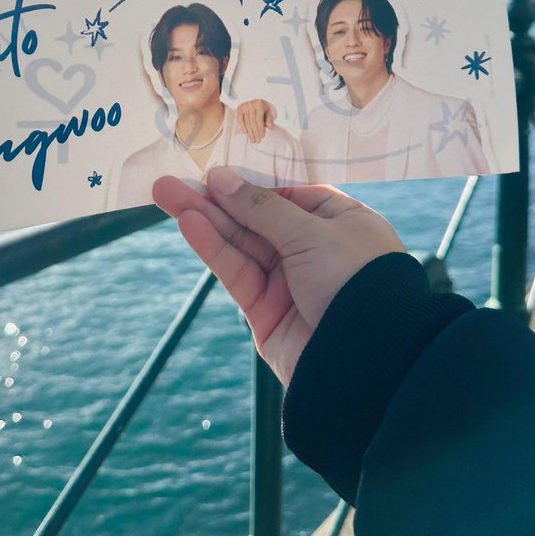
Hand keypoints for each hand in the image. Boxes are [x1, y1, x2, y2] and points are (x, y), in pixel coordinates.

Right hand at [152, 168, 403, 385]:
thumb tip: (221, 179)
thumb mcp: (312, 233)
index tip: (213, 172)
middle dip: (214, 199)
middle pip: (255, 218)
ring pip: (239, 244)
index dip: (249, 184)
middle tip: (170, 181)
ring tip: (166, 193)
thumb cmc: (355, 280)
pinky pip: (236, 272)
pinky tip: (189, 223)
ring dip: (204, 219)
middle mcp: (313, 249)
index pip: (286, 195)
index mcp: (338, 222)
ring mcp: (288, 281)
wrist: (368, 363)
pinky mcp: (266, 311)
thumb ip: (262, 207)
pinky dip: (213, 248)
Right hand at [235, 99, 275, 144]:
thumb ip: (269, 119)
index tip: (262, 136)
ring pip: (246, 121)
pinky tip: (245, 132)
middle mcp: (251, 104)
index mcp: (259, 104)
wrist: (256, 100)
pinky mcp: (239, 108)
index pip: (259, 119)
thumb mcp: (268, 112)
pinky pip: (240, 119)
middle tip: (257, 140)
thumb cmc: (263, 108)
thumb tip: (270, 127)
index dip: (260, 128)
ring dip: (249, 131)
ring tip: (252, 139)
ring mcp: (244, 106)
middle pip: (252, 121)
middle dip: (255, 132)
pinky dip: (242, 126)